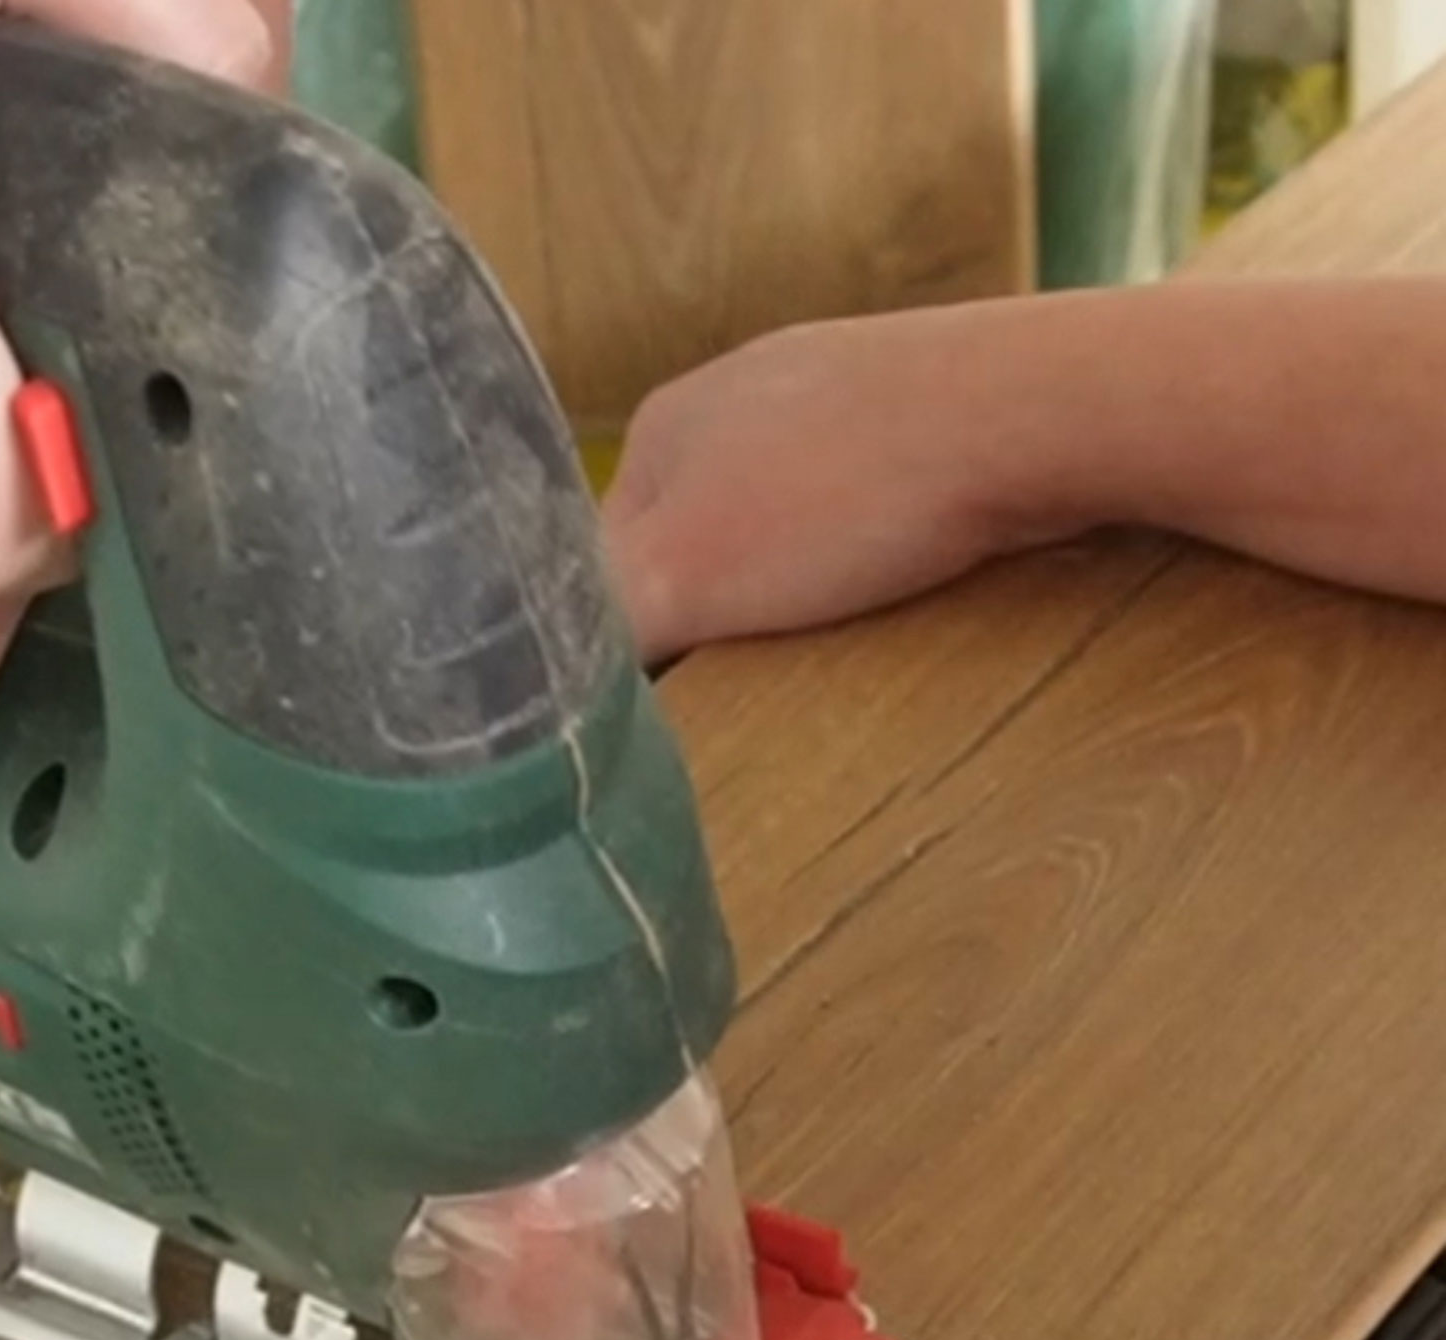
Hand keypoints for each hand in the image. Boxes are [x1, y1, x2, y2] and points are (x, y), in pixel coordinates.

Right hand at [602, 304, 1043, 664]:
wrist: (1036, 411)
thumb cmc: (842, 497)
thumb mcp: (678, 580)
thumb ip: (598, 631)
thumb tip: (552, 679)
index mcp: (660, 424)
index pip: (598, 564)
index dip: (624, 642)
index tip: (667, 698)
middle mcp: (733, 392)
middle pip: (690, 545)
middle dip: (713, 614)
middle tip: (752, 673)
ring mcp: (830, 393)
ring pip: (777, 528)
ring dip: (793, 591)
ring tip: (832, 630)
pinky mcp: (919, 413)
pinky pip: (862, 507)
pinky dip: (866, 554)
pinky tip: (895, 577)